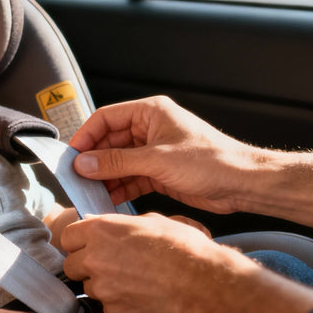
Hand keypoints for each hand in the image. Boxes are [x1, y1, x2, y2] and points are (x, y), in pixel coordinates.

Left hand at [62, 213, 233, 312]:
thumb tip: (101, 224)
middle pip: (71, 265)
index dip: (78, 242)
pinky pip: (107, 307)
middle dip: (85, 266)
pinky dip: (119, 303)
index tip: (88, 245)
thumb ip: (119, 225)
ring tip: (132, 281)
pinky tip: (140, 296)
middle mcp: (96, 258)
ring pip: (89, 288)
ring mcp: (103, 288)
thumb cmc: (185, 248)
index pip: (67, 236)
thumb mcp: (152, 221)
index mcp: (103, 230)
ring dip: (103, 286)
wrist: (204, 284)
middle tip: (109, 265)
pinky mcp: (114, 312)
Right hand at [69, 96, 255, 212]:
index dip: (86, 136)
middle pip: (110, 142)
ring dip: (106, 177)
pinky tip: (109, 199)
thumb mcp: (157, 160)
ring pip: (119, 162)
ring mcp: (155, 151)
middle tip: (78, 178)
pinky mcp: (160, 172)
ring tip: (91, 192)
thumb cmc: (211, 161)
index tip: (71, 156)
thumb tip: (84, 163)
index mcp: (151, 112)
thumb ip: (117, 162)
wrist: (241, 183)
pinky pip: (131, 178)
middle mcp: (151, 129)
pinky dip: (120, 188)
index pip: (106, 118)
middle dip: (94, 161)